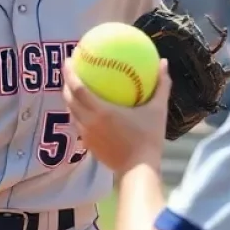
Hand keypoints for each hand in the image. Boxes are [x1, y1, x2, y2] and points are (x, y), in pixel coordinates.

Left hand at [62, 59, 170, 176]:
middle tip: (69, 68)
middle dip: (65, 82)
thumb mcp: (158, 110)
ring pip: (71, 112)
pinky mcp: (89, 145)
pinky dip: (77, 113)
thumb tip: (164, 62)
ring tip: (73, 87)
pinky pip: (77, 124)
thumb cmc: (149, 138)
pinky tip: (86, 110)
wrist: (138, 170)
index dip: (70, 73)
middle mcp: (89, 122)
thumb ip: (161, 85)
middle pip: (69, 99)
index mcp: (101, 111)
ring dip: (69, 98)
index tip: (68, 60)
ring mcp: (87, 135)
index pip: (78, 88)